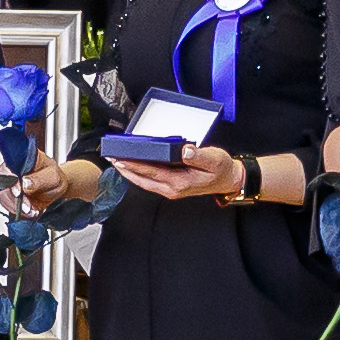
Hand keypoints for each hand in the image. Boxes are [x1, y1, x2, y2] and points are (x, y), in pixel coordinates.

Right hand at [13, 156, 106, 212]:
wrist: (55, 186)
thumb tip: (24, 183)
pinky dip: (20, 212)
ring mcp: (9, 186)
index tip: (18, 192)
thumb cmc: (53, 176)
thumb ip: (39, 179)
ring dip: (17, 208)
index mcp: (20, 160)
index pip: (6, 169)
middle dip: (14, 200)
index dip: (10, 181)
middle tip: (28, 206)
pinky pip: (9, 207)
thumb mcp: (53, 176)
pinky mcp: (11, 198)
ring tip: (32, 210)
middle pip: (3, 186)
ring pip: (4, 199)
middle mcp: (11, 172)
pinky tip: (31, 211)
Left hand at [105, 147, 247, 203]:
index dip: (134, 165)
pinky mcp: (171, 186)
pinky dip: (139, 173)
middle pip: (142, 179)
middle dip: (125, 169)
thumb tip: (184, 151)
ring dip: (130, 172)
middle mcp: (172, 188)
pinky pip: (150, 181)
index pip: (151, 172)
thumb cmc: (221, 170)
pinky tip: (133, 166)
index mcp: (180, 182)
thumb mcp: (214, 159)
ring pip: (144, 182)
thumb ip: (198, 155)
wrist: (228, 180)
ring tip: (117, 161)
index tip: (120, 158)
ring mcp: (171, 189)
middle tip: (110, 157)